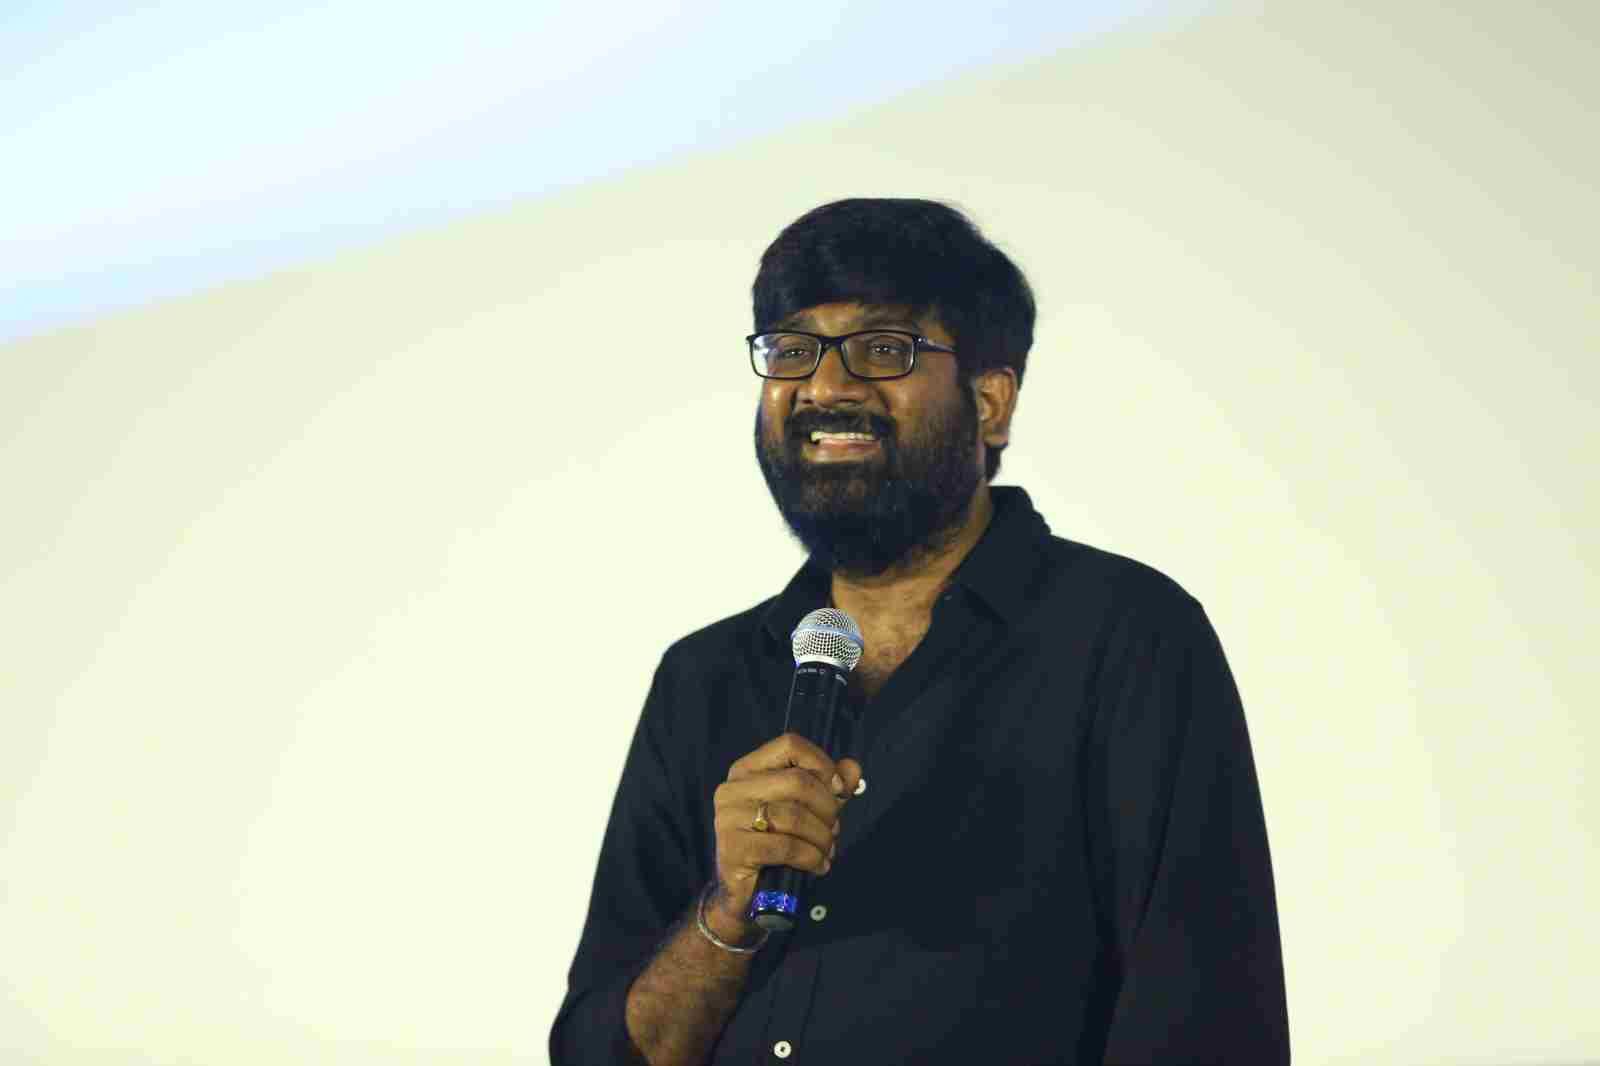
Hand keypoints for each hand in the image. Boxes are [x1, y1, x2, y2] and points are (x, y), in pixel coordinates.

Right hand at [709, 733, 862, 925]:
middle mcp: (733, 788)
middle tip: (833, 830)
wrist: (746, 895)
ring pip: (794, 816)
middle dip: (827, 808)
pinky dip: (811, 857)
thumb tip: (853, 768)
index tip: (837, 790)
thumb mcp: (806, 811)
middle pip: (797, 781)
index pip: (789, 745)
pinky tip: (817, 866)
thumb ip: (829, 787)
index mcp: (748, 769)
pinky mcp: (733, 848)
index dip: (821, 764)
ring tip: (827, 851)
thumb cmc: (775, 844)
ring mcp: (728, 818)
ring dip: (822, 837)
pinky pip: (786, 846)